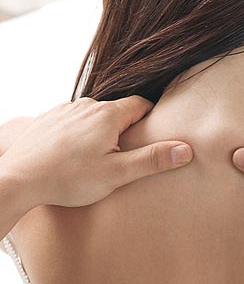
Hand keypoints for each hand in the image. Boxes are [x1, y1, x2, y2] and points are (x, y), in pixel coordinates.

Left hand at [0, 96, 193, 208]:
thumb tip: (185, 149)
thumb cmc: (68, 178)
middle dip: (126, 126)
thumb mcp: (117, 173)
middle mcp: (88, 106)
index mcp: (108, 115)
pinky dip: (81, 129)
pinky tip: (75, 150)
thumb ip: (152, 159)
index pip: (140, 104)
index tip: (153, 131)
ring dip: (102, 128)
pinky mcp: (50, 117)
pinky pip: (75, 118)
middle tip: (126, 150)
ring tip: (99, 153)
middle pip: (118, 110)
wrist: (18, 178)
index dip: (150, 116)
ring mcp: (66, 110)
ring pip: (95, 114)